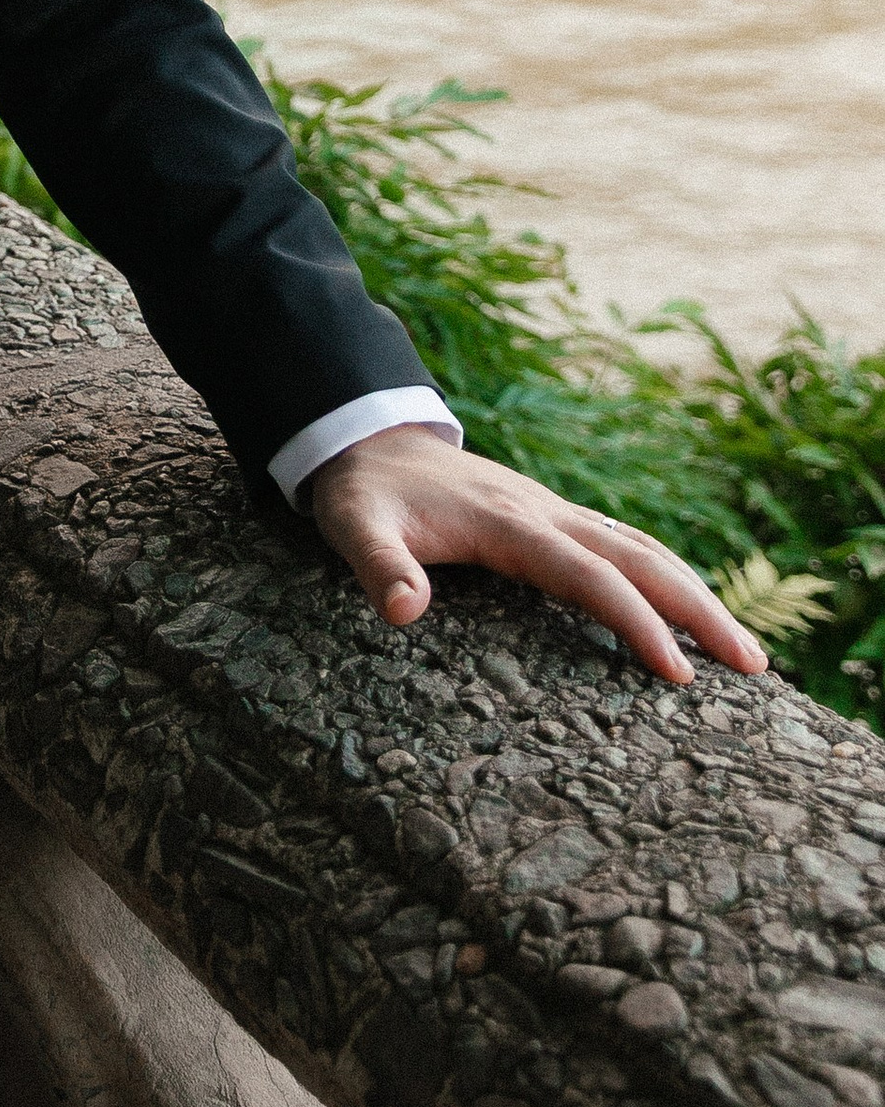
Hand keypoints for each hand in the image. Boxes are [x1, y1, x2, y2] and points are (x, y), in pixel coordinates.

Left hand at [307, 426, 768, 688]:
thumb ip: (378, 566)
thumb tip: (403, 610)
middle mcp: (544, 513)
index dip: (635, 622)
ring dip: (696, 594)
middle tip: (753, 666)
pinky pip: (623, 546)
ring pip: (642, 549)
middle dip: (699, 610)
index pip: (588, 576)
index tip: (677, 672)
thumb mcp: (353, 526)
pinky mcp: (550, 517)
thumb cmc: (362, 492)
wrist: (364, 434)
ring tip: (746, 649)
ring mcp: (553, 512)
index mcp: (508, 523)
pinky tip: (691, 608)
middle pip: (639, 560)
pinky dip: (668, 576)